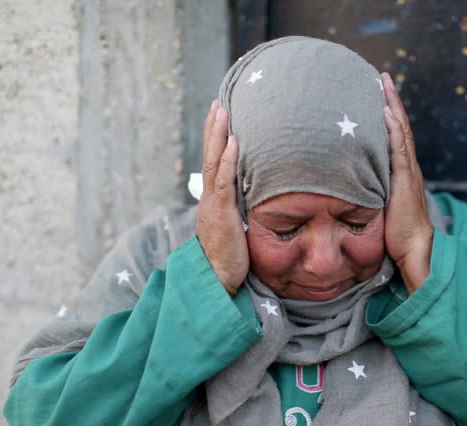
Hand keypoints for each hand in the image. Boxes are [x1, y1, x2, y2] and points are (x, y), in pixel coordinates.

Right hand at [195, 100, 248, 293]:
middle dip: (214, 128)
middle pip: (210, 155)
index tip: (221, 116)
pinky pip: (223, 182)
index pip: (214, 163)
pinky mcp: (221, 213)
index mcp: (214, 200)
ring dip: (217, 135)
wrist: (217, 280)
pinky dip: (227, 161)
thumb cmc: (230, 258)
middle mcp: (210, 198)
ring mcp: (213, 204)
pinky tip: (232, 143)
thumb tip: (257, 200)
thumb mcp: (237, 228)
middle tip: (218, 103)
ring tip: (222, 111)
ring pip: (213, 163)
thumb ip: (243, 212)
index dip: (216, 139)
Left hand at [381, 73, 433, 293]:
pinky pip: (399, 149)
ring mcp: (408, 173)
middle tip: (382, 77)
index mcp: (401, 174)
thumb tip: (346, 189)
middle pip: (400, 127)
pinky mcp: (405, 181)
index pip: (395, 137)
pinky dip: (394, 129)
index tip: (378, 94)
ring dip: (393, 106)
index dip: (388, 115)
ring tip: (385, 83)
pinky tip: (387, 112)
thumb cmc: (396, 237)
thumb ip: (367, 195)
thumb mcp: (378, 209)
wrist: (415, 252)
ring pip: (401, 132)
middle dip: (391, 101)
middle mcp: (407, 168)